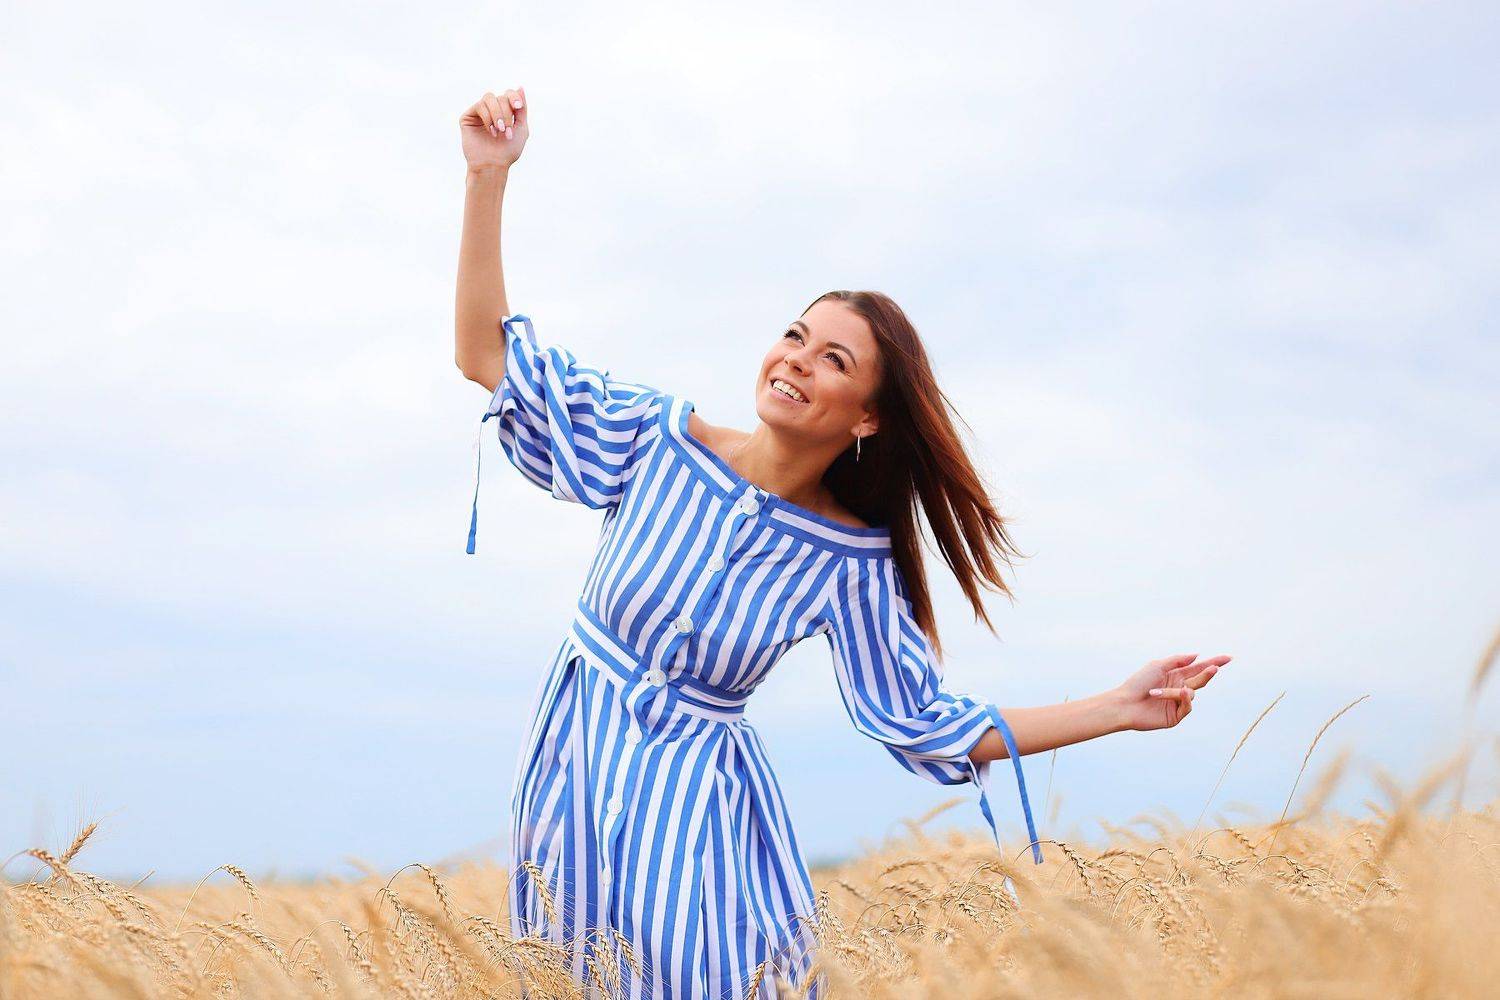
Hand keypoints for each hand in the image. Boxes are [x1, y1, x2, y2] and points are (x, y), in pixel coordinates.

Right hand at [460, 87, 528, 171]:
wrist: (493, 165)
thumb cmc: (508, 151)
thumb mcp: (521, 128)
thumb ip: (522, 109)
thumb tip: (520, 87)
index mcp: (505, 112)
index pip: (509, 94)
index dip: (514, 97)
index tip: (518, 107)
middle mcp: (492, 110)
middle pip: (501, 97)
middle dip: (506, 114)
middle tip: (507, 131)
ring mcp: (479, 113)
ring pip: (489, 98)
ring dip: (497, 114)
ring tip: (499, 131)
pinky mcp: (468, 117)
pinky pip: (479, 106)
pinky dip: (488, 118)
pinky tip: (491, 131)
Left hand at [1115, 653, 1230, 731]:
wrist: (1124, 703)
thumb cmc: (1138, 683)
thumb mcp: (1157, 666)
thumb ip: (1177, 660)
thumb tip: (1197, 655)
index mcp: (1175, 675)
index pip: (1198, 668)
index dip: (1213, 663)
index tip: (1228, 658)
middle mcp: (1179, 688)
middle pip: (1200, 679)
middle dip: (1208, 673)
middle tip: (1214, 668)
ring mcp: (1178, 703)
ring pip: (1192, 693)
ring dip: (1178, 690)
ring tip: (1160, 691)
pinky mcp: (1176, 716)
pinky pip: (1187, 706)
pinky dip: (1183, 699)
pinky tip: (1178, 694)